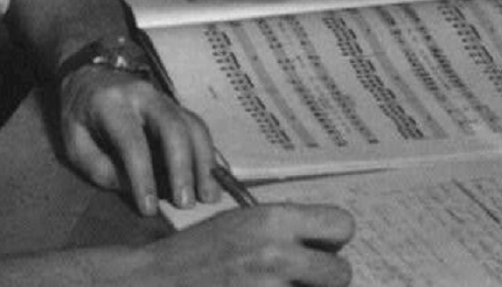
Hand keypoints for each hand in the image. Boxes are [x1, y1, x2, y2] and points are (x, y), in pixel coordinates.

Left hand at [58, 65, 219, 214]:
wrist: (90, 74)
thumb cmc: (80, 113)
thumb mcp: (75, 142)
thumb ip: (101, 168)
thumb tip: (135, 189)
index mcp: (111, 103)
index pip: (132, 141)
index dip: (143, 177)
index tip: (149, 208)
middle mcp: (143, 95)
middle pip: (172, 127)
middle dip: (183, 167)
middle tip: (186, 203)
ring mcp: (163, 98)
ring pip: (192, 125)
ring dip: (204, 162)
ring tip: (209, 196)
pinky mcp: (176, 106)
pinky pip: (197, 127)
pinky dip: (208, 154)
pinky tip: (214, 177)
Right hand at [139, 204, 353, 286]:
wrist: (159, 283)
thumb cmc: (196, 254)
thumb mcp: (239, 222)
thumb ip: (283, 228)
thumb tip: (326, 241)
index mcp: (271, 220)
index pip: (342, 224)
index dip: (333, 238)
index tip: (321, 246)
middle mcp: (277, 254)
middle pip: (342, 272)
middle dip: (325, 277)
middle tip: (301, 276)